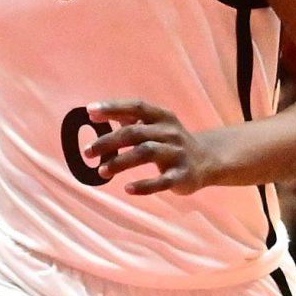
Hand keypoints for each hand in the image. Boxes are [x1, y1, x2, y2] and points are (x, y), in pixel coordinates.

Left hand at [86, 100, 219, 195]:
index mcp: (162, 117)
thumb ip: (126, 119)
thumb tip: (93, 112)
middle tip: (87, 152)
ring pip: (146, 153)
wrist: (207, 160)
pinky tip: (127, 189)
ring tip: (101, 171)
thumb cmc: (169, 141)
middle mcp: (170, 132)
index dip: (113, 107)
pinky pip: (162, 181)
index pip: (136, 107)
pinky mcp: (182, 175)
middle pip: (135, 133)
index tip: (90, 110)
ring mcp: (177, 153)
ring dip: (120, 162)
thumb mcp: (154, 126)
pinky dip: (144, 186)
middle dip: (108, 142)